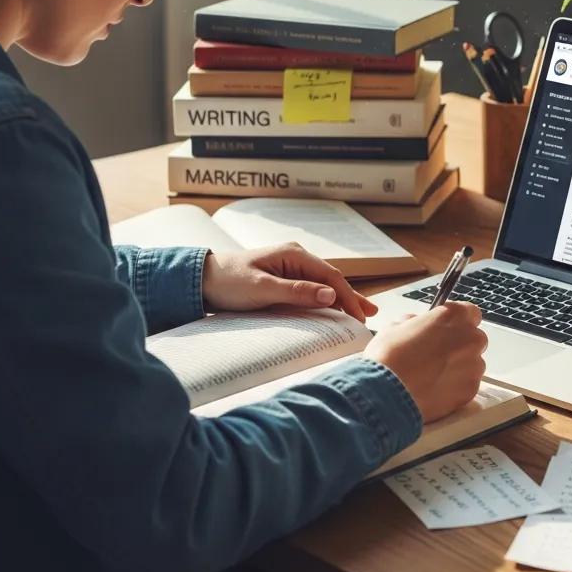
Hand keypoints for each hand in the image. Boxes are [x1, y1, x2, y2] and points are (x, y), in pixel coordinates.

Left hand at [201, 245, 378, 320]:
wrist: (201, 280)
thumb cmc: (228, 281)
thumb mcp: (262, 289)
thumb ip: (297, 291)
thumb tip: (331, 294)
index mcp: (294, 255)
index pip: (331, 276)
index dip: (348, 297)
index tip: (359, 316)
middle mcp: (296, 257)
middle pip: (332, 279)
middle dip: (352, 297)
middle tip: (370, 314)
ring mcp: (290, 267)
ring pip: (323, 284)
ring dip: (341, 299)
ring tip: (360, 312)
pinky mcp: (283, 278)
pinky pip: (310, 289)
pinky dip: (325, 299)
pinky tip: (333, 308)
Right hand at [363, 301, 486, 421]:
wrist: (387, 393)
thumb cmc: (390, 358)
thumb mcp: (396, 326)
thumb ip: (416, 322)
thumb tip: (418, 326)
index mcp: (454, 316)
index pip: (470, 312)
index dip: (457, 321)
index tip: (447, 329)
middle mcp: (469, 338)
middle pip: (473, 339)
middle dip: (460, 345)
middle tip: (437, 354)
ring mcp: (473, 366)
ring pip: (472, 364)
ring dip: (458, 367)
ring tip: (432, 376)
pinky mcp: (471, 390)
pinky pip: (467, 385)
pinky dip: (456, 388)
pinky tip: (434, 389)